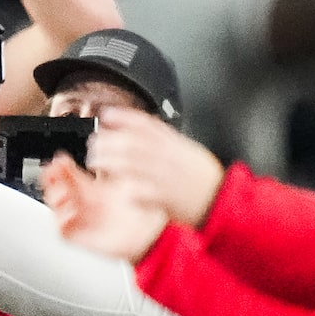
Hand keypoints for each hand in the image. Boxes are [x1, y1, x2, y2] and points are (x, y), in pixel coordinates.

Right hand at [41, 153, 167, 262]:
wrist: (154, 235)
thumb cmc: (146, 211)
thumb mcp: (129, 181)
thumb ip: (116, 164)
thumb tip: (108, 142)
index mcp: (94, 189)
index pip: (68, 175)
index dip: (61, 166)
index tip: (60, 158)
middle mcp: (85, 204)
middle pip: (56, 188)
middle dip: (51, 178)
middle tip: (54, 169)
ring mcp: (82, 220)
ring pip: (55, 208)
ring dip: (54, 196)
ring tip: (63, 191)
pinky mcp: (82, 236)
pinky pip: (63, 230)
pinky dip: (62, 220)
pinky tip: (71, 211)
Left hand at [84, 108, 225, 226]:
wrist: (220, 200)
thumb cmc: (202, 177)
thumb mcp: (188, 149)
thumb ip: (166, 138)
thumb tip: (143, 125)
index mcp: (175, 144)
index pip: (147, 125)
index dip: (124, 117)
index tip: (107, 114)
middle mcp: (169, 158)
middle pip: (134, 143)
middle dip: (110, 141)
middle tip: (94, 142)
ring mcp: (166, 177)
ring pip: (132, 165)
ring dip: (110, 161)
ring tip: (95, 161)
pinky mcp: (164, 198)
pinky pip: (141, 191)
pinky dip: (127, 188)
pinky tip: (115, 187)